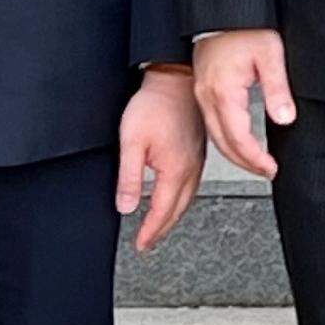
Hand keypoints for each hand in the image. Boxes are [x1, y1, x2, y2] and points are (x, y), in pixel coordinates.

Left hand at [116, 64, 202, 250]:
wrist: (174, 81)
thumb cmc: (155, 105)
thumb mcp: (132, 143)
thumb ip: (129, 178)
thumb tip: (127, 206)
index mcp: (176, 170)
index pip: (162, 211)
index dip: (150, 231)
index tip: (141, 244)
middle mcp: (191, 168)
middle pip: (178, 210)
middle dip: (162, 229)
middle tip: (149, 242)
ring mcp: (197, 159)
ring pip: (188, 199)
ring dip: (173, 216)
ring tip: (160, 225)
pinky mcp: (197, 150)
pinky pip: (192, 184)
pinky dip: (182, 198)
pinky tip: (176, 196)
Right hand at [191, 28, 296, 179]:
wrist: (222, 10)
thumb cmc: (244, 27)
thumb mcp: (270, 55)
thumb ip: (277, 89)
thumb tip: (285, 119)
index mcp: (223, 92)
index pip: (239, 138)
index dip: (255, 159)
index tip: (271, 168)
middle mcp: (207, 97)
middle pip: (224, 143)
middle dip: (245, 163)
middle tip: (266, 171)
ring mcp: (202, 94)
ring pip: (215, 136)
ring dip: (235, 154)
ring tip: (256, 163)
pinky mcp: (203, 89)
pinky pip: (212, 124)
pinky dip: (226, 139)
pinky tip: (239, 142)